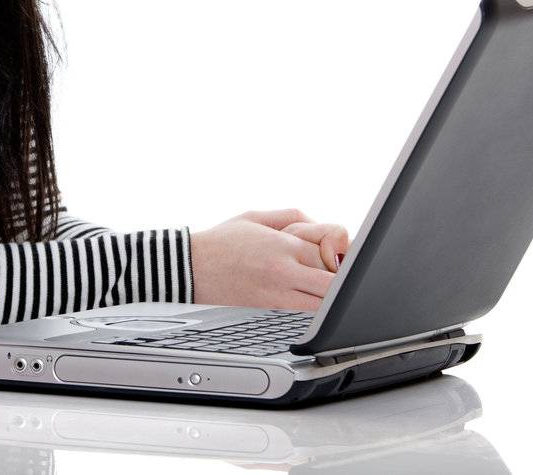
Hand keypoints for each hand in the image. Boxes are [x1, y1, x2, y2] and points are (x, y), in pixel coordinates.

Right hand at [189, 211, 346, 309]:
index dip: (342, 253)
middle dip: (343, 279)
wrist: (188, 269)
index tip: (340, 254)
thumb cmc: (222, 241)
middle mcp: (283, 272)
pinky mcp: (271, 312)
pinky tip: (310, 299)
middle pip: (335, 283)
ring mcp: (278, 296)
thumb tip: (324, 229)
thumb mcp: (257, 216)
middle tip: (340, 274)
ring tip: (324, 287)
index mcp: (282, 245)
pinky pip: (305, 315)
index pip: (331, 252)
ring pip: (325, 305)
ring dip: (332, 298)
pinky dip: (314, 309)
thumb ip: (295, 216)